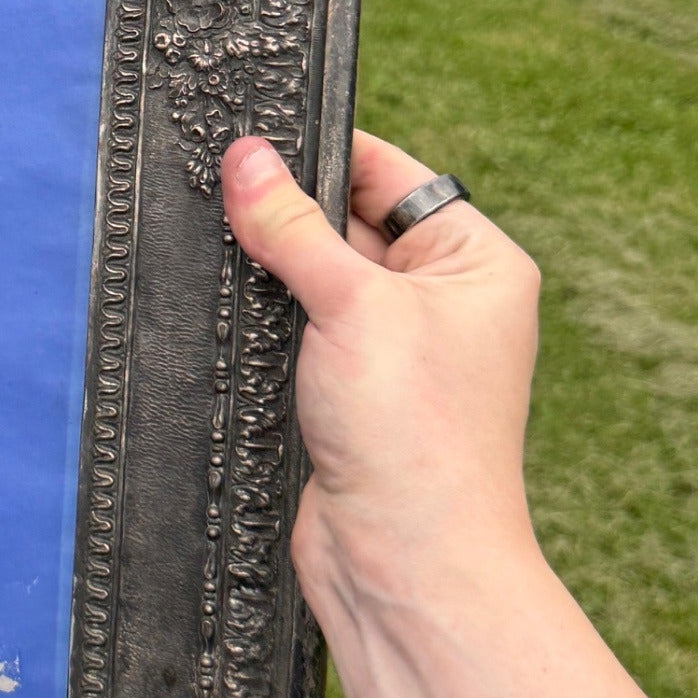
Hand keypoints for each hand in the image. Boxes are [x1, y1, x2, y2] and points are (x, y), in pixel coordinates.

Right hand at [219, 131, 543, 621]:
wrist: (405, 563)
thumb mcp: (352, 304)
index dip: (323, 151)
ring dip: (272, 268)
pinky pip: (296, 329)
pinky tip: (230, 304)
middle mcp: (441, 300)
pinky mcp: (346, 392)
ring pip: (312, 277)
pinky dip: (265, 318)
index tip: (255, 134)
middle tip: (221, 186)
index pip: (390, 174)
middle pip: (345, 220)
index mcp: (475, 262)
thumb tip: (247, 157)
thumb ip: (292, 225)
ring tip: (224, 246)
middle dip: (287, 211)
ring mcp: (392, 349)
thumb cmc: (417, 436)